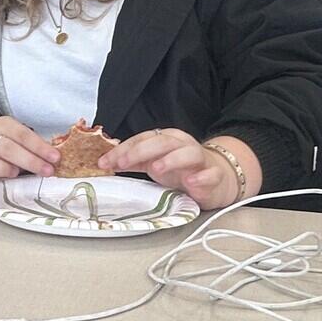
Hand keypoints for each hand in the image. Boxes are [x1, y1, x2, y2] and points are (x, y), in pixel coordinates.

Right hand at [0, 115, 58, 184]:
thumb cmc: (13, 147)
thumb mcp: (25, 142)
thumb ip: (37, 149)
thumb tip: (59, 160)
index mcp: (5, 126)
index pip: (23, 135)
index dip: (40, 147)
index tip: (55, 158)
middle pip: (6, 147)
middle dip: (28, 160)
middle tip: (46, 171)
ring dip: (0, 167)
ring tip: (14, 174)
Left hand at [105, 129, 255, 207]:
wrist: (217, 177)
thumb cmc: (181, 169)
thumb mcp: (153, 162)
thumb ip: (132, 162)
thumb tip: (104, 162)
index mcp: (167, 139)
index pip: (143, 138)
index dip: (124, 149)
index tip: (105, 161)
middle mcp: (183, 145)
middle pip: (163, 142)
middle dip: (141, 151)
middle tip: (123, 163)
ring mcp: (201, 160)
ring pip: (189, 153)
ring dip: (172, 160)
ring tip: (156, 169)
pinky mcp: (214, 176)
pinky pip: (211, 174)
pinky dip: (201, 177)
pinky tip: (191, 182)